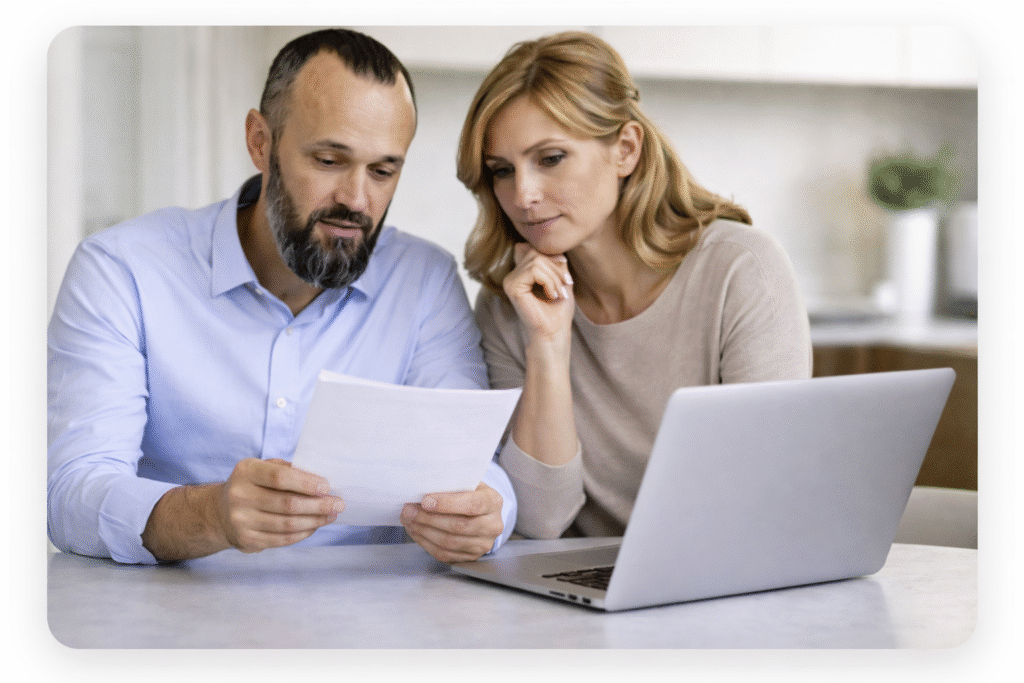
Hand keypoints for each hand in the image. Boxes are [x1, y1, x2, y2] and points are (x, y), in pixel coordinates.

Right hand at [214, 458, 344, 552]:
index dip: (306, 483)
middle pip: (287, 504)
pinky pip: (282, 539)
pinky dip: (303, 533)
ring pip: (287, 524)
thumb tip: (320, 479)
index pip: (279, 478)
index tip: (327, 487)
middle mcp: (240, 496)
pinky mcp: (247, 540)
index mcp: (246, 471)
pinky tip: (315, 526)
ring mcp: (241, 520)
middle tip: (338, 504)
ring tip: (331, 515)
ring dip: (315, 521)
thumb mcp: (263, 468)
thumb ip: (287, 470)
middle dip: (318, 505)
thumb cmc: (252, 485)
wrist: (219, 512)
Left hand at [401, 482, 503, 562]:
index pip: (472, 505)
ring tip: (409, 520)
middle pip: (459, 526)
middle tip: (409, 510)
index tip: (425, 501)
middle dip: (429, 519)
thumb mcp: (466, 483)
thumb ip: (450, 485)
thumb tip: (421, 489)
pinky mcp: (471, 557)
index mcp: (493, 502)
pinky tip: (416, 532)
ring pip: (450, 543)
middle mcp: (493, 525)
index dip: (447, 504)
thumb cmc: (469, 493)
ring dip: (424, 532)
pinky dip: (426, 543)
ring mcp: (483, 544)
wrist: (481, 512)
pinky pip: (445, 554)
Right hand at [503, 242, 574, 344]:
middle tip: (565, 286)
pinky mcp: (512, 287)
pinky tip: (552, 295)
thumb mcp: (561, 279)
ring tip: (559, 293)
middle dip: (556, 268)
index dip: (553, 258)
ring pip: (536, 260)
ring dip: (554, 276)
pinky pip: (534, 270)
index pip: (534, 249)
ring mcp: (510, 281)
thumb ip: (555, 261)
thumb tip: (553, 248)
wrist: (554, 333)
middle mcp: (513, 275)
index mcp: (522, 273)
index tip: (565, 278)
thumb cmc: (558, 310)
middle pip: (536, 252)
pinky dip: (549, 281)